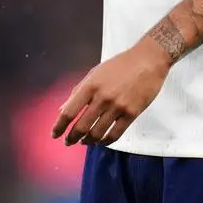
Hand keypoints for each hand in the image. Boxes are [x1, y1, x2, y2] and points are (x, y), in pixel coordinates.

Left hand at [51, 38, 170, 146]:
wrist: (148, 60)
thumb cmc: (120, 65)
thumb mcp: (95, 72)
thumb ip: (78, 90)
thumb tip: (63, 108)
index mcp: (90, 85)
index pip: (69, 111)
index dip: (59, 126)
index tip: (54, 134)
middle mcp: (102, 97)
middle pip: (81, 126)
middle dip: (72, 138)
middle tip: (69, 142)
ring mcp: (118, 107)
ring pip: (97, 133)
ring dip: (88, 141)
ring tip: (85, 141)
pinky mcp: (132, 113)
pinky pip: (115, 134)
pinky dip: (105, 141)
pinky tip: (101, 141)